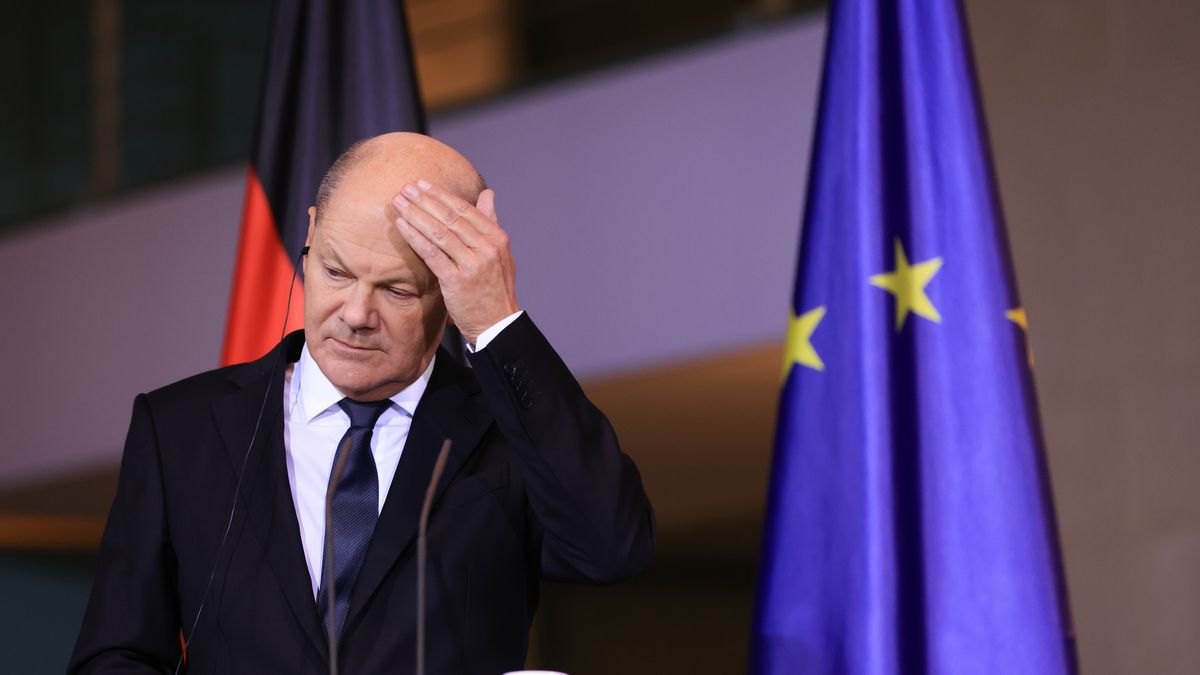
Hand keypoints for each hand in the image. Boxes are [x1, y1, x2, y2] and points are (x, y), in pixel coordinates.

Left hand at [392, 180, 519, 342]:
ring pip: (439, 232)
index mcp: (497, 237)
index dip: (441, 195)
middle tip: (405, 188)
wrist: (497, 324)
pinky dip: (414, 237)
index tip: (423, 184)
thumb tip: (488, 193)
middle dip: (424, 200)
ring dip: (415, 214)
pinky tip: (401, 226)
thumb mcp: (501, 252)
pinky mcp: (456, 280)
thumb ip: (491, 222)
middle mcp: (487, 247)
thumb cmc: (495, 288)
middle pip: (450, 217)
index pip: (465, 209)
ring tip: (399, 202)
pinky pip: (431, 253)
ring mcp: (472, 264)